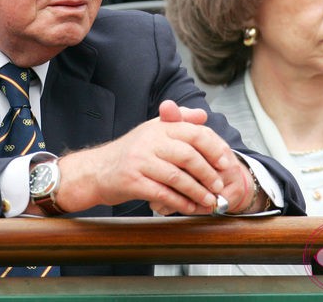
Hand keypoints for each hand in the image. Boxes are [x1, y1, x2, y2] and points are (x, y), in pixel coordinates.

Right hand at [52, 101, 251, 216]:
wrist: (97, 170)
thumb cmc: (131, 152)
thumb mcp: (153, 130)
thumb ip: (179, 121)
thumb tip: (203, 115)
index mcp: (159, 126)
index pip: (194, 133)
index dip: (214, 148)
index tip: (226, 163)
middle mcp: (149, 140)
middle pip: (188, 155)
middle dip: (208, 173)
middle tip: (219, 186)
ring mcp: (140, 161)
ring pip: (177, 177)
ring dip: (197, 192)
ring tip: (209, 201)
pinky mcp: (132, 181)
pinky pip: (162, 193)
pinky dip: (180, 203)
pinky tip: (190, 208)